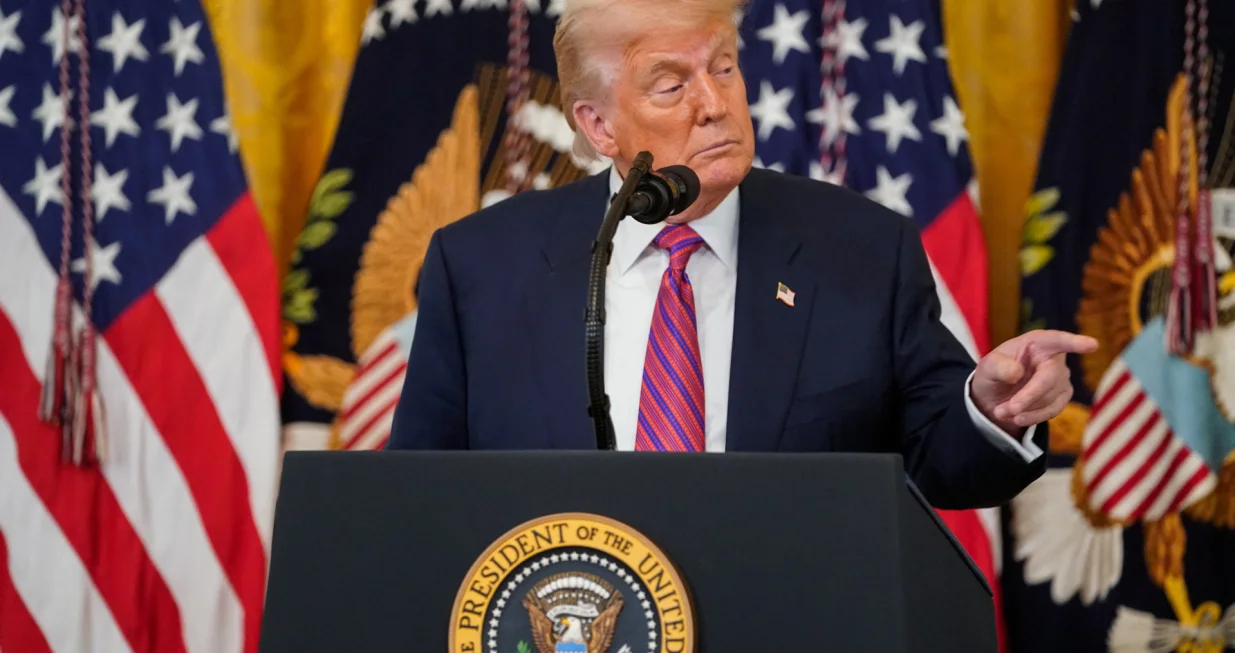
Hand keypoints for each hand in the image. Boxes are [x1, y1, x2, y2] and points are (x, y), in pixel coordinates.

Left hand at [971, 330, 1098, 432]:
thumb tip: (1017, 373)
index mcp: (1037, 342)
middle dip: (1027, 397)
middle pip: (1049, 378)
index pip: (1056, 340)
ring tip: (1000, 412)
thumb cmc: (994, 373)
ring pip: (1050, 398)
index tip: (1091, 345)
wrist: (996, 396)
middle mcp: (1054, 358)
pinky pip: (1053, 410)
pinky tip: (1017, 418)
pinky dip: (1033, 417)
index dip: (1073, 343)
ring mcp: (1061, 378)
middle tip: (1002, 411)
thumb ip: (998, 367)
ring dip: (1024, 409)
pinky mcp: (1063, 396)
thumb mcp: (987, 367)